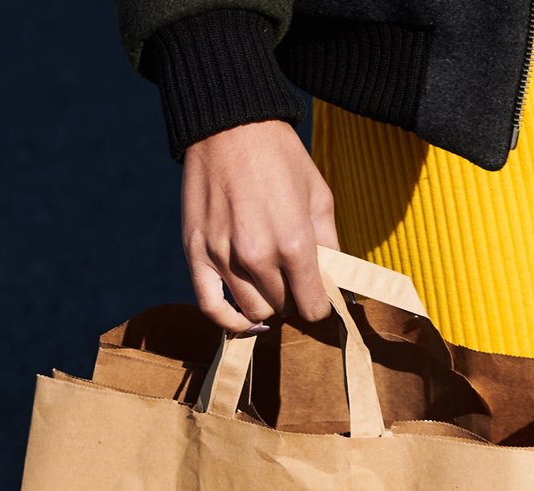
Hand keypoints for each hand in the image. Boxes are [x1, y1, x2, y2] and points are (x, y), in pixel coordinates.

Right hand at [180, 120, 339, 332]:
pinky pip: (211, 308)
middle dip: (292, 298)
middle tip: (292, 279)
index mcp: (294, 243)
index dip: (319, 304)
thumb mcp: (318, 195)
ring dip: (265, 304)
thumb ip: (329, 244)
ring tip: (269, 285)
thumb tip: (336, 280)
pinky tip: (243, 319)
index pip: (313, 306)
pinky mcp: (197, 254)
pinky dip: (229, 322)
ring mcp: (224, 258)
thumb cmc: (280, 157)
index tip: (318, 296)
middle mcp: (258, 257)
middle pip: (283, 308)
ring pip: (252, 310)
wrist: (230, 126)